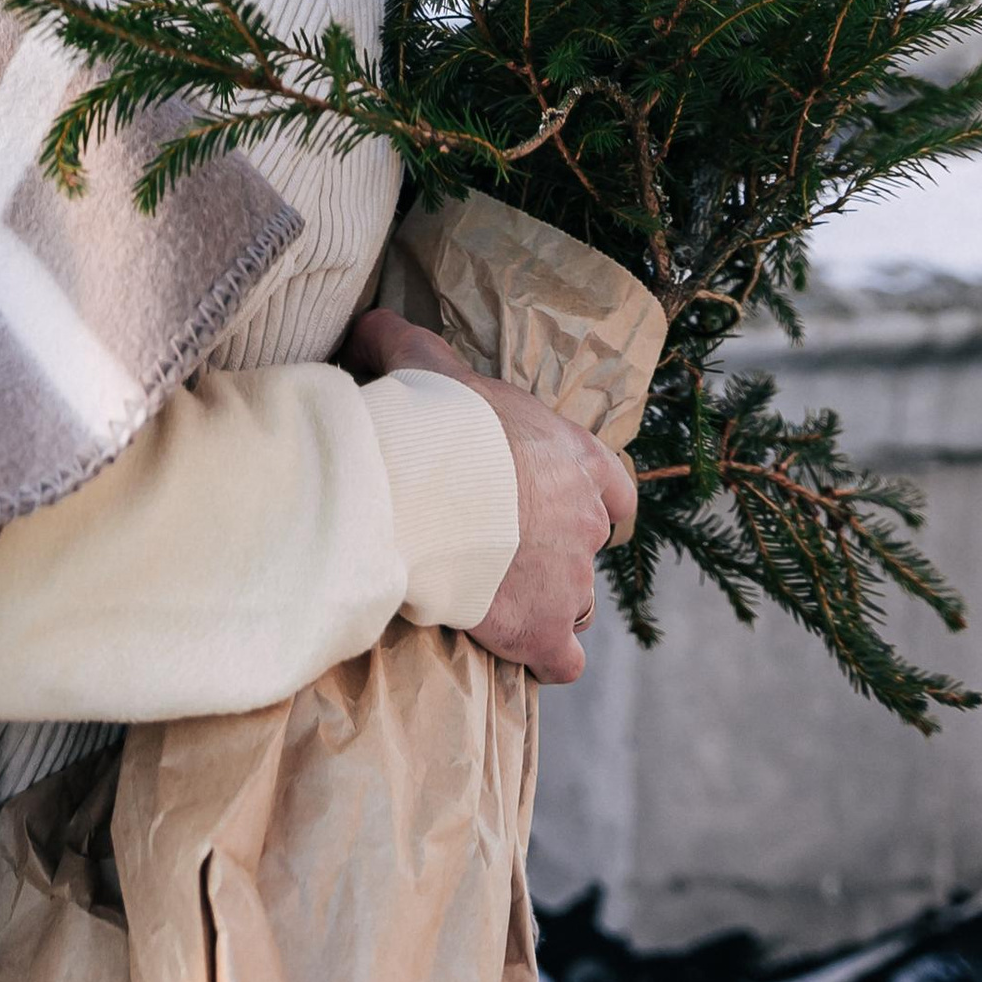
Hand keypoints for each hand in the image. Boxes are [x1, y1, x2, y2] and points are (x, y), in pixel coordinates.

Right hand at [344, 305, 637, 684]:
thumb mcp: (421, 362)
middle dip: (556, 555)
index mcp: (574, 456)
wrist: (424, 485)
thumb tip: (364, 321)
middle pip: (587, 548)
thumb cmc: (433, 419)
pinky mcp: (542, 629)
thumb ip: (402, 340)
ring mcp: (570, 579)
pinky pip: (561, 661)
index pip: (617, 491)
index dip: (598, 506)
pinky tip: (512, 649)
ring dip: (546, 605)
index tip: (577, 515)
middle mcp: (586, 520)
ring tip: (496, 599)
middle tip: (502, 553)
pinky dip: (542, 659)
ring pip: (575, 605)